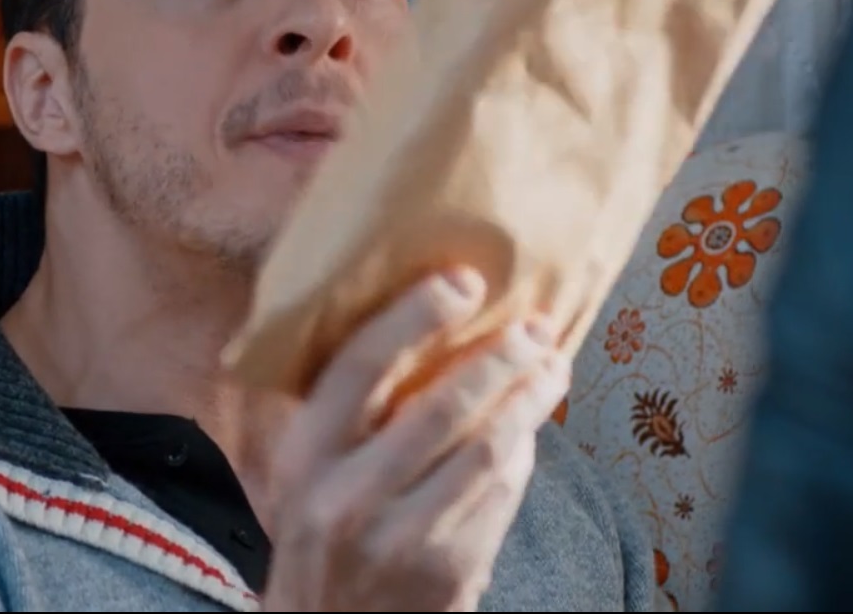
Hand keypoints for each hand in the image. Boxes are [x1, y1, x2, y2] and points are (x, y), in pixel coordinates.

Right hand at [259, 268, 568, 612]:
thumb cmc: (316, 539)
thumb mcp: (301, 474)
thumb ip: (341, 414)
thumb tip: (415, 326)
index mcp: (304, 456)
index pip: (361, 368)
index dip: (415, 316)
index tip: (462, 282)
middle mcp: (347, 496)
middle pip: (441, 407)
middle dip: (500, 358)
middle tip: (534, 326)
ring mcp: (402, 538)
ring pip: (486, 450)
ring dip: (529, 400)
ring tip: (551, 366)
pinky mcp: (449, 570)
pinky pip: (501, 495)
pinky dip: (523, 453)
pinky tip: (531, 427)